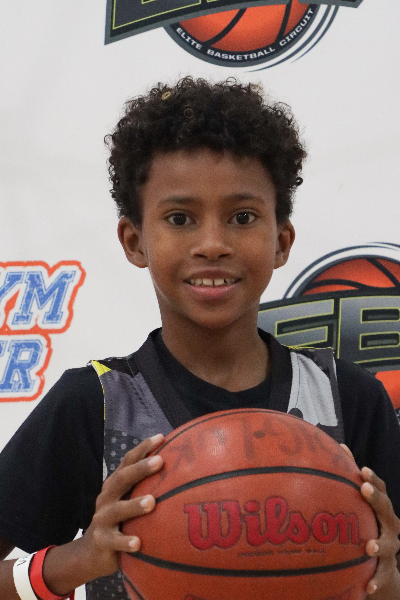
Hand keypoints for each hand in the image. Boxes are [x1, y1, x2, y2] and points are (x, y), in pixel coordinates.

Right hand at [80, 433, 163, 579]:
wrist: (93, 552)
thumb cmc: (121, 520)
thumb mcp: (129, 499)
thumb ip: (147, 486)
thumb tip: (182, 472)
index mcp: (116, 484)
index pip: (128, 461)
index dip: (143, 448)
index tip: (161, 438)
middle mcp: (107, 497)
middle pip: (122, 478)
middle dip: (140, 469)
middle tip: (160, 461)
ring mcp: (103, 518)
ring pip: (118, 510)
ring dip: (134, 505)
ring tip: (151, 502)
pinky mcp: (102, 541)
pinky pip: (114, 541)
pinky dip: (125, 542)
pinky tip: (138, 543)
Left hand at [360, 467, 399, 594]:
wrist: (380, 564)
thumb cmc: (365, 524)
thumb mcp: (359, 504)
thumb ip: (349, 478)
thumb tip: (338, 446)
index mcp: (381, 507)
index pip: (380, 489)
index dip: (373, 479)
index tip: (362, 470)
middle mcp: (389, 524)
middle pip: (386, 510)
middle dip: (377, 500)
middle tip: (365, 489)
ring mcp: (390, 546)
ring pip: (389, 544)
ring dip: (380, 545)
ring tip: (369, 547)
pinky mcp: (386, 568)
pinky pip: (383, 575)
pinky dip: (376, 580)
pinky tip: (368, 587)